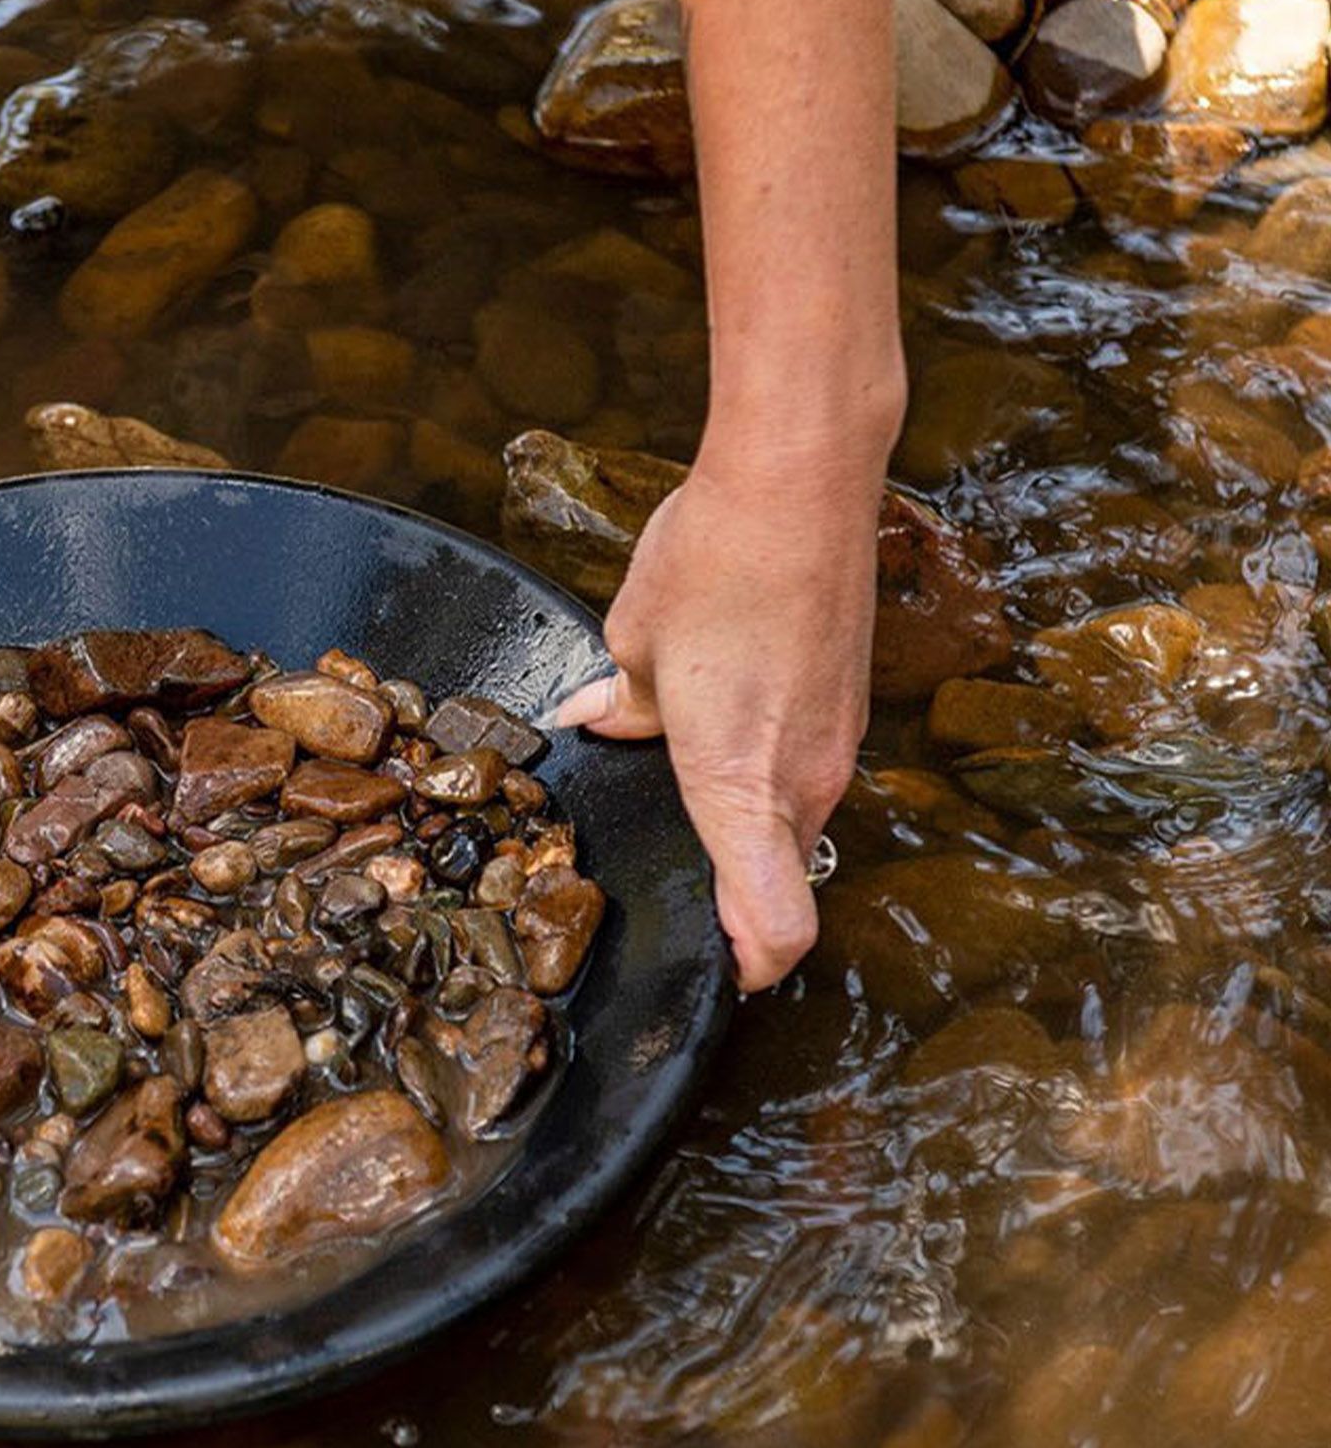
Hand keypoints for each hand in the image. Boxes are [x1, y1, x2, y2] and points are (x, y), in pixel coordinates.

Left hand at [553, 439, 881, 991]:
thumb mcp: (634, 641)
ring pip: (793, 822)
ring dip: (750, 823)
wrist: (802, 481)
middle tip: (669, 865)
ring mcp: (838, 744)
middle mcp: (803, 780)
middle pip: (777, 880)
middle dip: (730, 890)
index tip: (709, 965)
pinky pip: (810, 769)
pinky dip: (772, 770)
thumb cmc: (714, 559)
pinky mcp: (851, 705)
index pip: (774, 930)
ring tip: (688, 778)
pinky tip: (728, 717)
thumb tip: (596, 719)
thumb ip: (620, 703)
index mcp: (737, 787)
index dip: (745, 966)